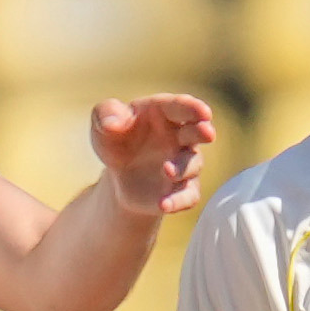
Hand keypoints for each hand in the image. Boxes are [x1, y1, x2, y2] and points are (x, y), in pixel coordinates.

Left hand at [89, 93, 215, 214]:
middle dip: (203, 131)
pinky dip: (178, 201)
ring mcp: (183, 163)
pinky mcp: (181, 190)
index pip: (180, 106)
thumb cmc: (115, 139)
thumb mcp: (102, 123)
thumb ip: (105, 114)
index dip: (193, 107)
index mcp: (163, 113)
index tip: (202, 112)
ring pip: (192, 164)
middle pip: (197, 131)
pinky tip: (164, 205)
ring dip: (182, 167)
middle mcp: (180, 136)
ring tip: (167, 170)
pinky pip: (187, 196)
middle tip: (207, 133)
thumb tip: (113, 124)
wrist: (118, 176)